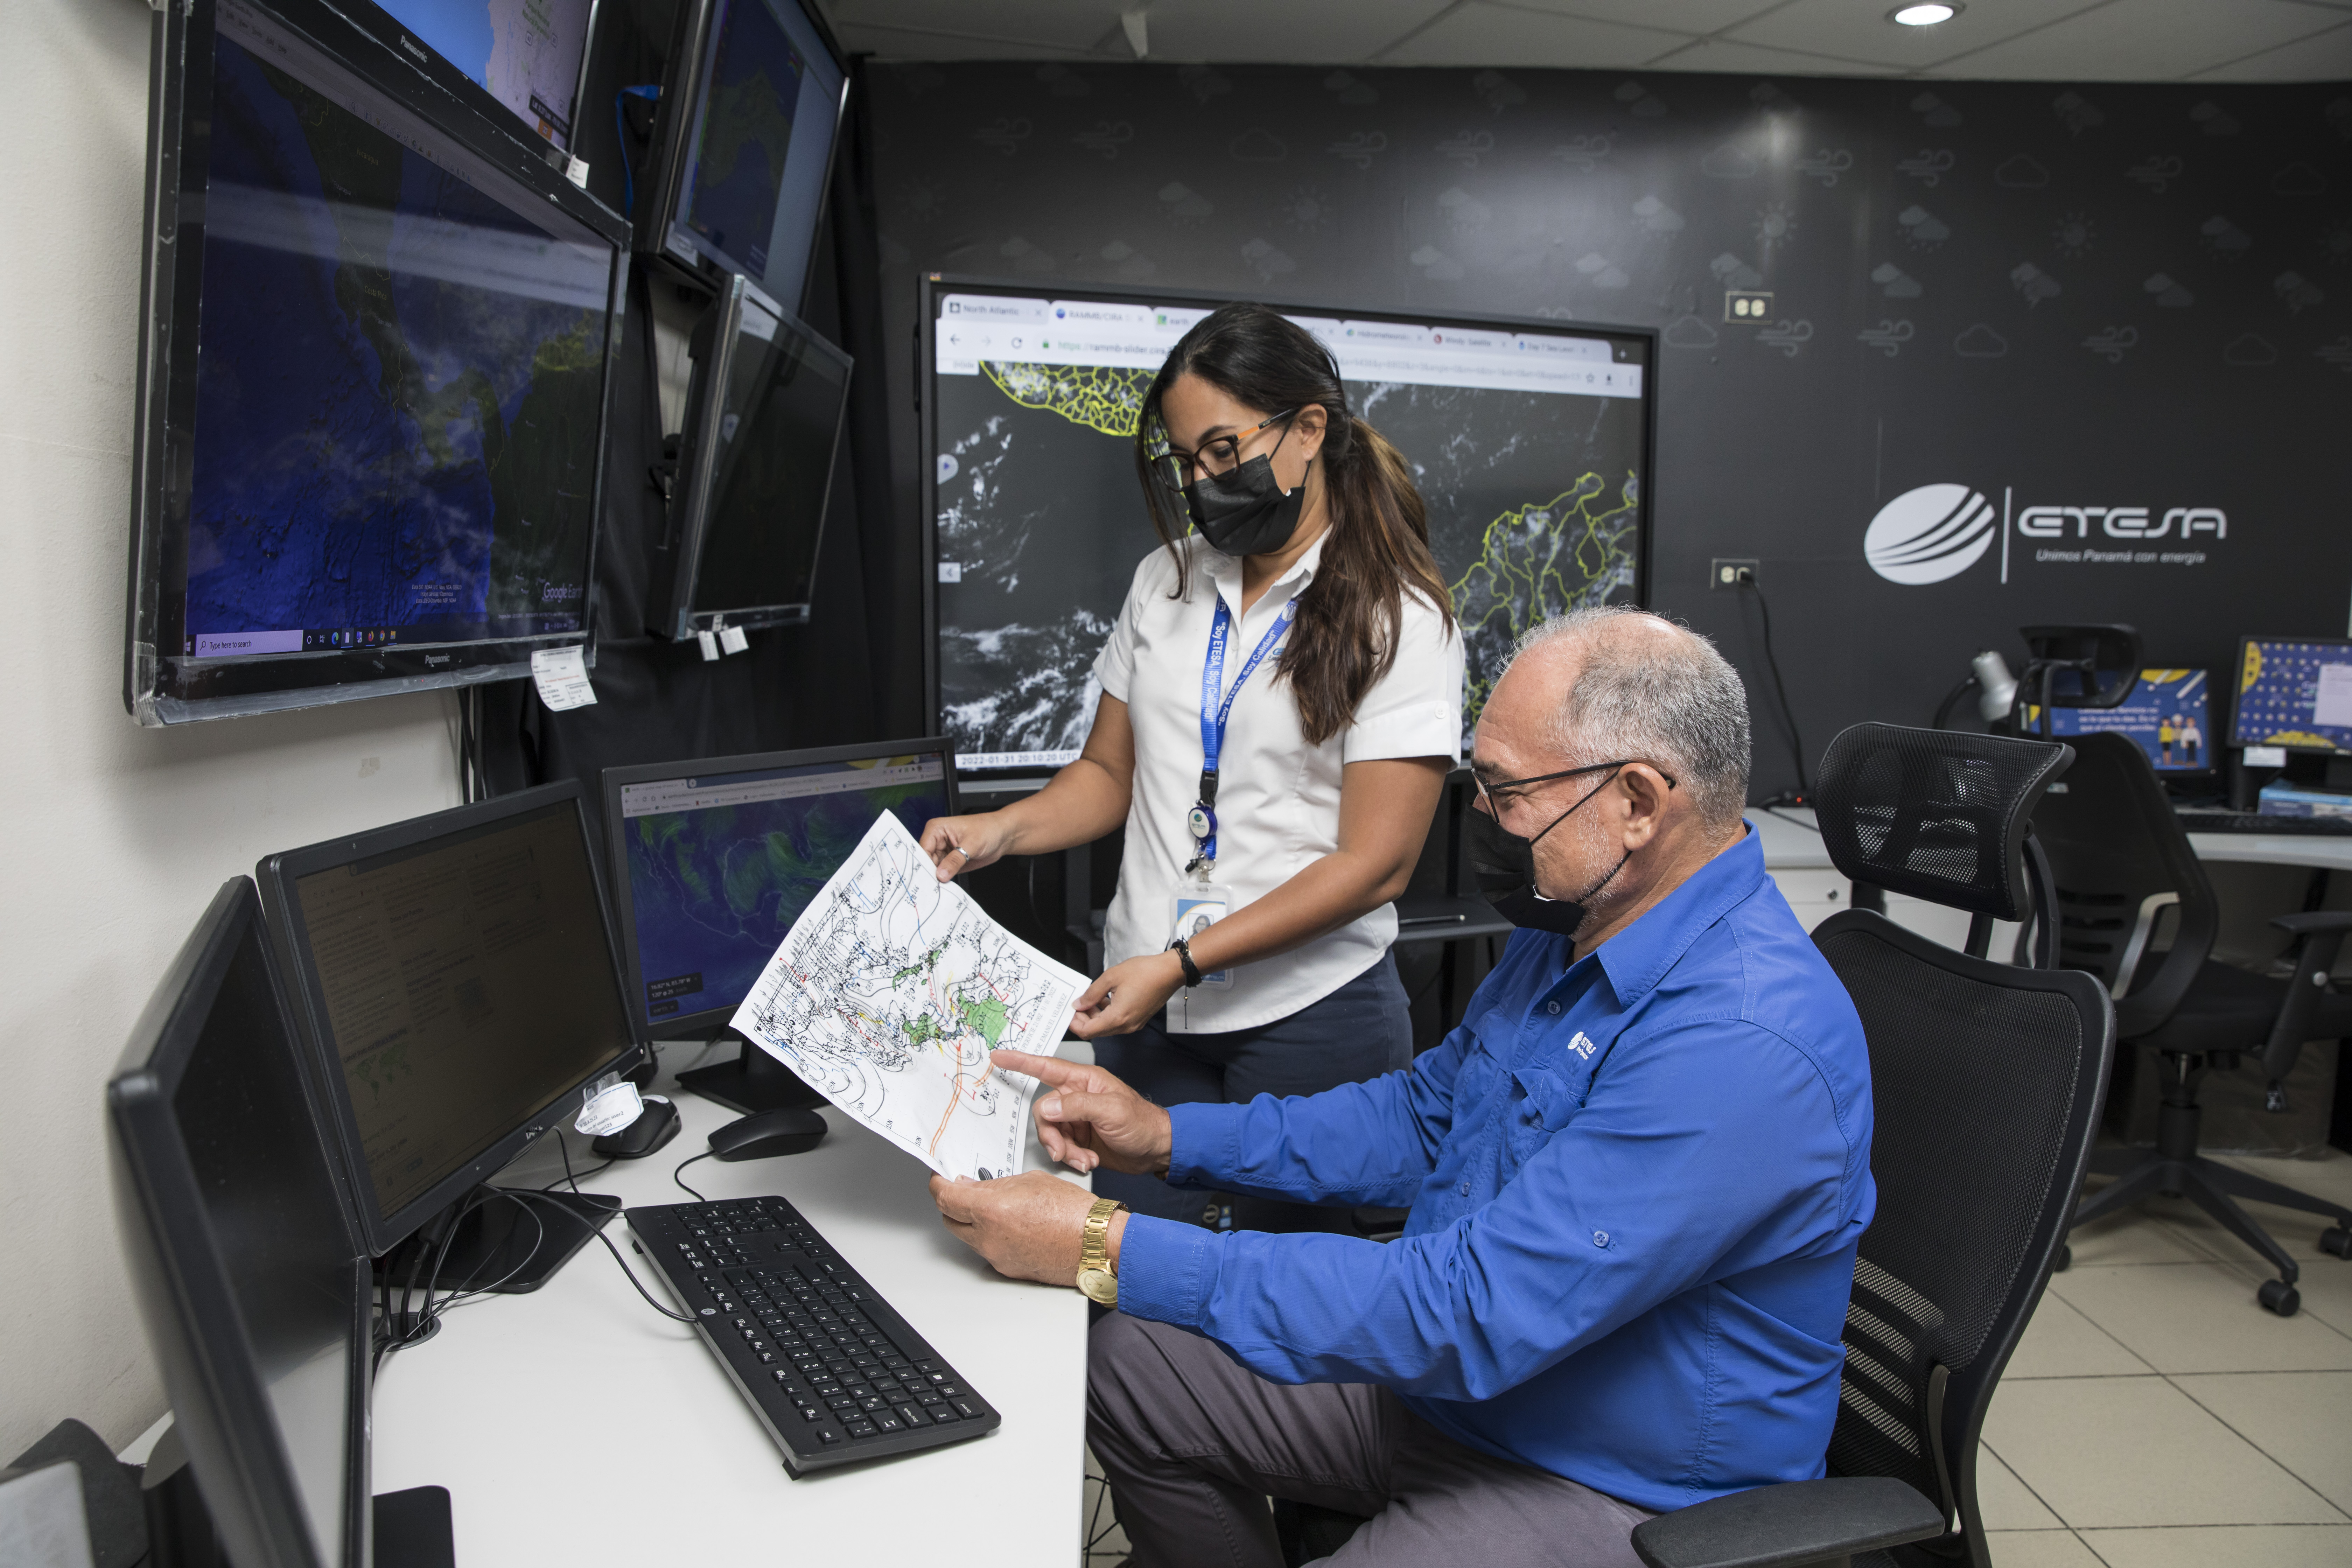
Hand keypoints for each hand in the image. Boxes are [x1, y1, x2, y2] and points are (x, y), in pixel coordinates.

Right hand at [920, 812, 1016, 880]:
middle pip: (925, 861)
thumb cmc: (989, 829)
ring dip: (936, 880)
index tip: (925, 880)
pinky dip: (943, 882)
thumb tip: (941, 874)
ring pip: (933, 870)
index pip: (923, 849)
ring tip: (936, 891)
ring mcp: (943, 852)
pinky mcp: (950, 862)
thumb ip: (955, 860)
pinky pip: (943, 874)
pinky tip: (944, 889)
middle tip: (931, 889)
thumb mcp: (972, 844)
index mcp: (936, 829)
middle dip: (928, 875)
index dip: (922, 865)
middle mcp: (937, 840)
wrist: (1003, 836)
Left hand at [928, 1170, 1124, 1285]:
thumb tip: (973, 1186)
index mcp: (990, 1210)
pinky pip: (988, 1249)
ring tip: (997, 1206)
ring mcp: (996, 1257)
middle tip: (964, 1189)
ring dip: (973, 1221)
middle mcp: (987, 1238)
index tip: (940, 1178)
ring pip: (969, 1236)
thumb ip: (995, 1184)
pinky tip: (1013, 1224)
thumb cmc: (1073, 1212)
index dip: (938, 1184)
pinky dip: (991, 1236)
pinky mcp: (1007, 1269)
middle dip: (952, 1203)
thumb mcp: (1030, 1180)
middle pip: (950, 1220)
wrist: (1096, 1244)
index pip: (945, 1197)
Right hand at [992, 1048, 1172, 1176]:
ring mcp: (1077, 1119)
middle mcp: (1077, 1097)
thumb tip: (1048, 1106)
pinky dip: (1071, 1158)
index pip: (1046, 1067)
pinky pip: (1061, 1147)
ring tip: (1084, 1158)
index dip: (1020, 1062)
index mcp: (1084, 1080)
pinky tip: (1088, 1161)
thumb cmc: (1143, 1123)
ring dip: (1064, 1150)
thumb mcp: (1112, 1110)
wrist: (1157, 1150)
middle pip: (1044, 1111)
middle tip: (1064, 1150)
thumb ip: (1078, 1105)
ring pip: (1051, 1133)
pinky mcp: (1079, 1138)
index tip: (999, 1057)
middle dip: (1051, 1134)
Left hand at [1066, 952, 1185, 1038]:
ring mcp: (1133, 1024)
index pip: (1087, 1032)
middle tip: (1078, 1002)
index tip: (1069, 1011)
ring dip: (1095, 1015)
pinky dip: (1107, 1013)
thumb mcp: (1111, 977)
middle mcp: (1126, 1026)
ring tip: (1092, 997)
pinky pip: (1116, 1022)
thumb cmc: (1145, 972)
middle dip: (1083, 1018)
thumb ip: (1091, 993)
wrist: (1170, 972)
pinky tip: (1105, 998)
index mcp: (1117, 1018)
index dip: (1074, 1023)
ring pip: (1106, 1027)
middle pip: (1095, 1031)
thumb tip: (1079, 1005)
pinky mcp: (1137, 1020)